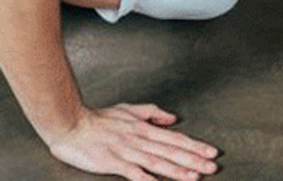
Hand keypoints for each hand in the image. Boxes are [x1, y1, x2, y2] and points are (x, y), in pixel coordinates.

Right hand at [48, 104, 218, 180]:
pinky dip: (147, 179)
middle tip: (212, 168)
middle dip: (194, 160)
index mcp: (144, 128)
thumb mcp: (129, 109)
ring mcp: (126, 151)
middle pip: (172, 151)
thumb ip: (152, 113)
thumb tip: (172, 118)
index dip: (195, 146)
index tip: (212, 152)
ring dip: (177, 170)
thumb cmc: (97, 118)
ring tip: (195, 177)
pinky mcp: (112, 162)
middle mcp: (139, 139)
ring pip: (157, 162)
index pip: (176, 138)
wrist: (69, 122)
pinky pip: (133, 173)